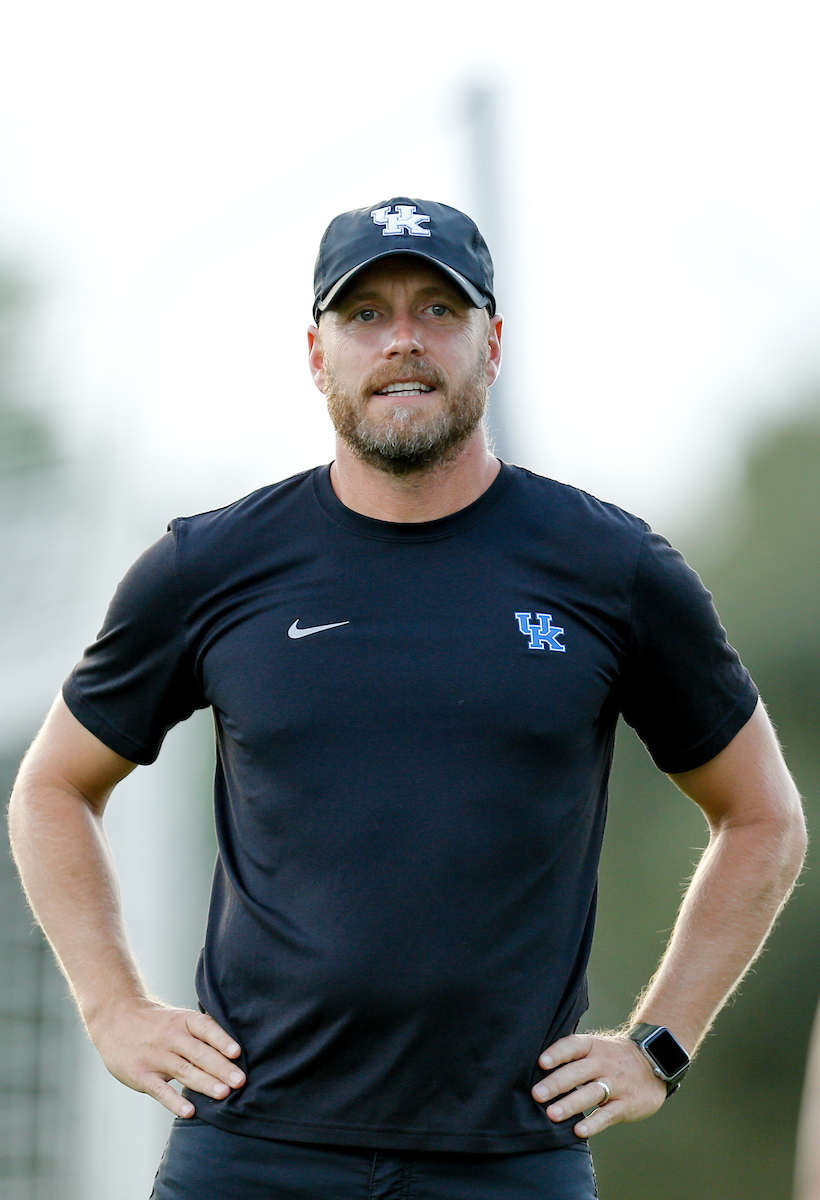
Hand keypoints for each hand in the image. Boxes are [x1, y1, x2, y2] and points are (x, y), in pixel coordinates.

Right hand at [87, 998, 245, 1117]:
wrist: (115, 1018)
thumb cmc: (155, 1022)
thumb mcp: (178, 1018)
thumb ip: (201, 1032)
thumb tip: (234, 1049)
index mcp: (183, 1021)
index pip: (205, 1028)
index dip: (222, 1040)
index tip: (238, 1053)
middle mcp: (171, 1037)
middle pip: (199, 1053)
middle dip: (221, 1068)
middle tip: (240, 1081)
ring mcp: (155, 1056)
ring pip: (183, 1071)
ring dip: (204, 1083)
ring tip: (223, 1094)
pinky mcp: (142, 1074)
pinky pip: (160, 1090)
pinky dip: (175, 1101)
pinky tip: (190, 1111)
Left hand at [531, 1031, 666, 1137]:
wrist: (654, 1062)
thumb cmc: (613, 1057)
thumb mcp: (596, 1048)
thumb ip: (572, 1056)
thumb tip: (536, 1068)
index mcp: (593, 1047)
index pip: (573, 1046)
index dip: (558, 1053)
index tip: (541, 1063)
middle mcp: (604, 1063)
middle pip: (579, 1072)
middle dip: (556, 1083)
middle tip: (537, 1094)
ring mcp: (617, 1084)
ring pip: (591, 1093)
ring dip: (571, 1104)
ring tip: (552, 1114)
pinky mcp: (627, 1104)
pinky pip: (608, 1114)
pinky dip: (593, 1123)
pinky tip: (578, 1130)